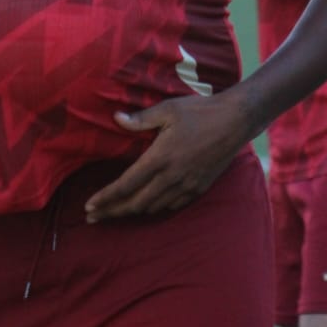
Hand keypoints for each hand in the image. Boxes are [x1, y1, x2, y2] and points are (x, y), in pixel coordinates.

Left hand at [84, 91, 250, 220]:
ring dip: (133, 211)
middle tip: (94, 217)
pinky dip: (155, 208)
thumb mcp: (168, 109)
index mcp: (160, 158)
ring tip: (117, 211)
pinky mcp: (199, 188)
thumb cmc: (200, 111)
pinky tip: (148, 204)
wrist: (236, 121)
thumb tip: (116, 119)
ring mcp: (187, 185)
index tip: (89, 207)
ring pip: (153, 207)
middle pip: (136, 203)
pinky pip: (172, 206)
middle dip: (113, 212)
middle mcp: (172, 177)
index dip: (106, 198)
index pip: (126, 185)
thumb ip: (141, 119)